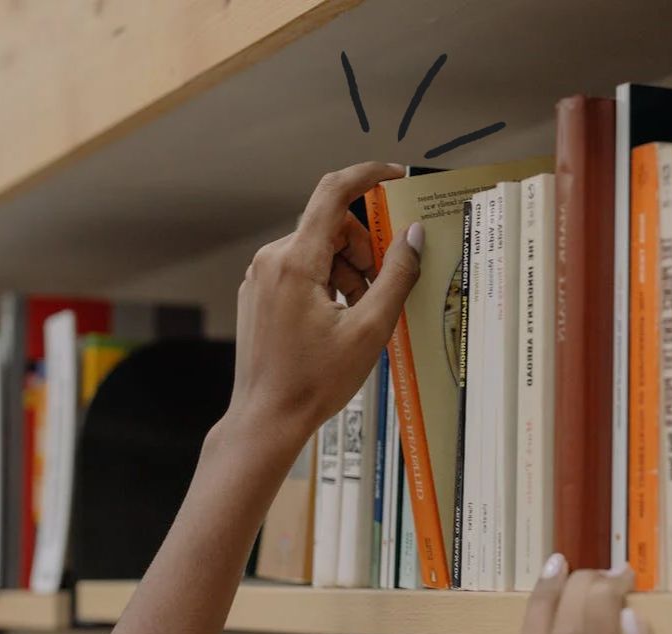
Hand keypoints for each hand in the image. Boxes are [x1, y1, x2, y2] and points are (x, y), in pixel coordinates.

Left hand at [223, 161, 423, 448]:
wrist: (267, 419)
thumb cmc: (314, 382)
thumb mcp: (370, 329)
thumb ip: (397, 276)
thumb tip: (413, 237)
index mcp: (295, 262)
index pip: (334, 192)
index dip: (368, 176)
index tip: (396, 177)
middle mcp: (271, 261)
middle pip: (331, 228)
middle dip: (364, 251)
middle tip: (382, 290)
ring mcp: (260, 278)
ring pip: (317, 251)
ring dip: (347, 272)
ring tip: (359, 316)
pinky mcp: (258, 295)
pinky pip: (300, 271)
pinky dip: (327, 285)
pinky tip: (337, 321)